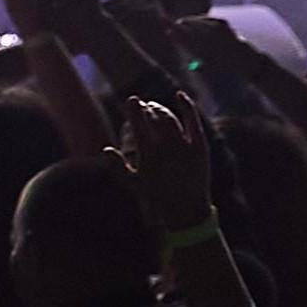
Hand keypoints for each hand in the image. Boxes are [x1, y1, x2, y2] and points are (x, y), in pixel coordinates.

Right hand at [114, 89, 216, 233]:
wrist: (186, 210)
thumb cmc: (156, 198)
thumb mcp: (132, 184)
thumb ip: (118, 165)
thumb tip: (107, 149)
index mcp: (148, 153)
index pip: (138, 123)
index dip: (134, 109)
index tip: (131, 100)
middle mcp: (167, 146)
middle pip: (155, 117)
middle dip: (147, 108)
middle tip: (142, 107)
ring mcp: (185, 145)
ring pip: (171, 118)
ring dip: (161, 109)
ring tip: (155, 108)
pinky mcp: (200, 146)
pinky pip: (193, 120)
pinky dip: (187, 106)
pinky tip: (180, 96)